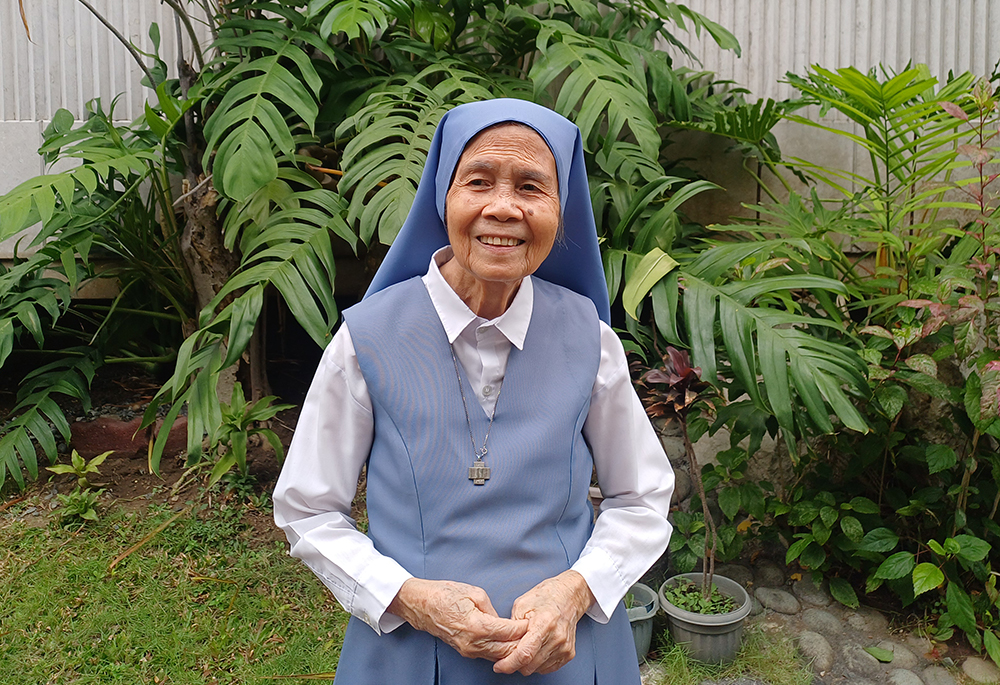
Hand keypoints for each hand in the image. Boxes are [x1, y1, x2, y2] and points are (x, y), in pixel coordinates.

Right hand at [388, 578, 527, 661]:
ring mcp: (468, 649)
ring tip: (526, 639)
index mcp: (477, 625)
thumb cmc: (445, 594)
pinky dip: (501, 650)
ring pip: (498, 656)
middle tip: (535, 633)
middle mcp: (473, 642)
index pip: (508, 632)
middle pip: (506, 649)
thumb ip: (492, 608)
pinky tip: (509, 643)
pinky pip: (488, 654)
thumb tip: (502, 620)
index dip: (523, 628)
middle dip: (522, 642)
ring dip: (512, 649)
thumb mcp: (473, 592)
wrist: (421, 605)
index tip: (534, 622)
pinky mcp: (465, 651)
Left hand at [492, 570, 594, 675]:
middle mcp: (557, 637)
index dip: (509, 664)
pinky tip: (535, 649)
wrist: (569, 595)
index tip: (499, 666)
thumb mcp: (521, 604)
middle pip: (530, 666)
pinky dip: (537, 663)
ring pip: (537, 669)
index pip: (525, 654)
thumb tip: (503, 646)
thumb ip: (512, 627)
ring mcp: (564, 647)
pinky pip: (547, 668)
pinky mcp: (568, 653)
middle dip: (515, 663)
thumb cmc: (546, 596)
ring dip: (527, 663)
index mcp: (544, 623)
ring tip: (525, 645)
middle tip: (510, 652)